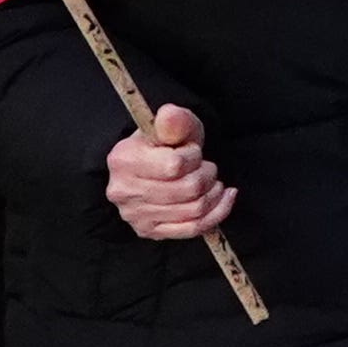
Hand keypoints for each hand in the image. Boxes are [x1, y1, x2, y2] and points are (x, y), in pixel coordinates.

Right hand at [101, 99, 228, 245]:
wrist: (155, 165)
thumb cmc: (167, 144)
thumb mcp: (174, 125)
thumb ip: (175, 120)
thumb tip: (169, 115)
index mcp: (123, 159)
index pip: (175, 166)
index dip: (194, 157)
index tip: (194, 151)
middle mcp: (123, 191)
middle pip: (188, 189)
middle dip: (207, 174)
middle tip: (206, 166)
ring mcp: (135, 215)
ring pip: (193, 210)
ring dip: (214, 192)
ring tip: (213, 180)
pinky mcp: (150, 231)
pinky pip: (192, 229)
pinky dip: (217, 212)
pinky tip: (224, 197)